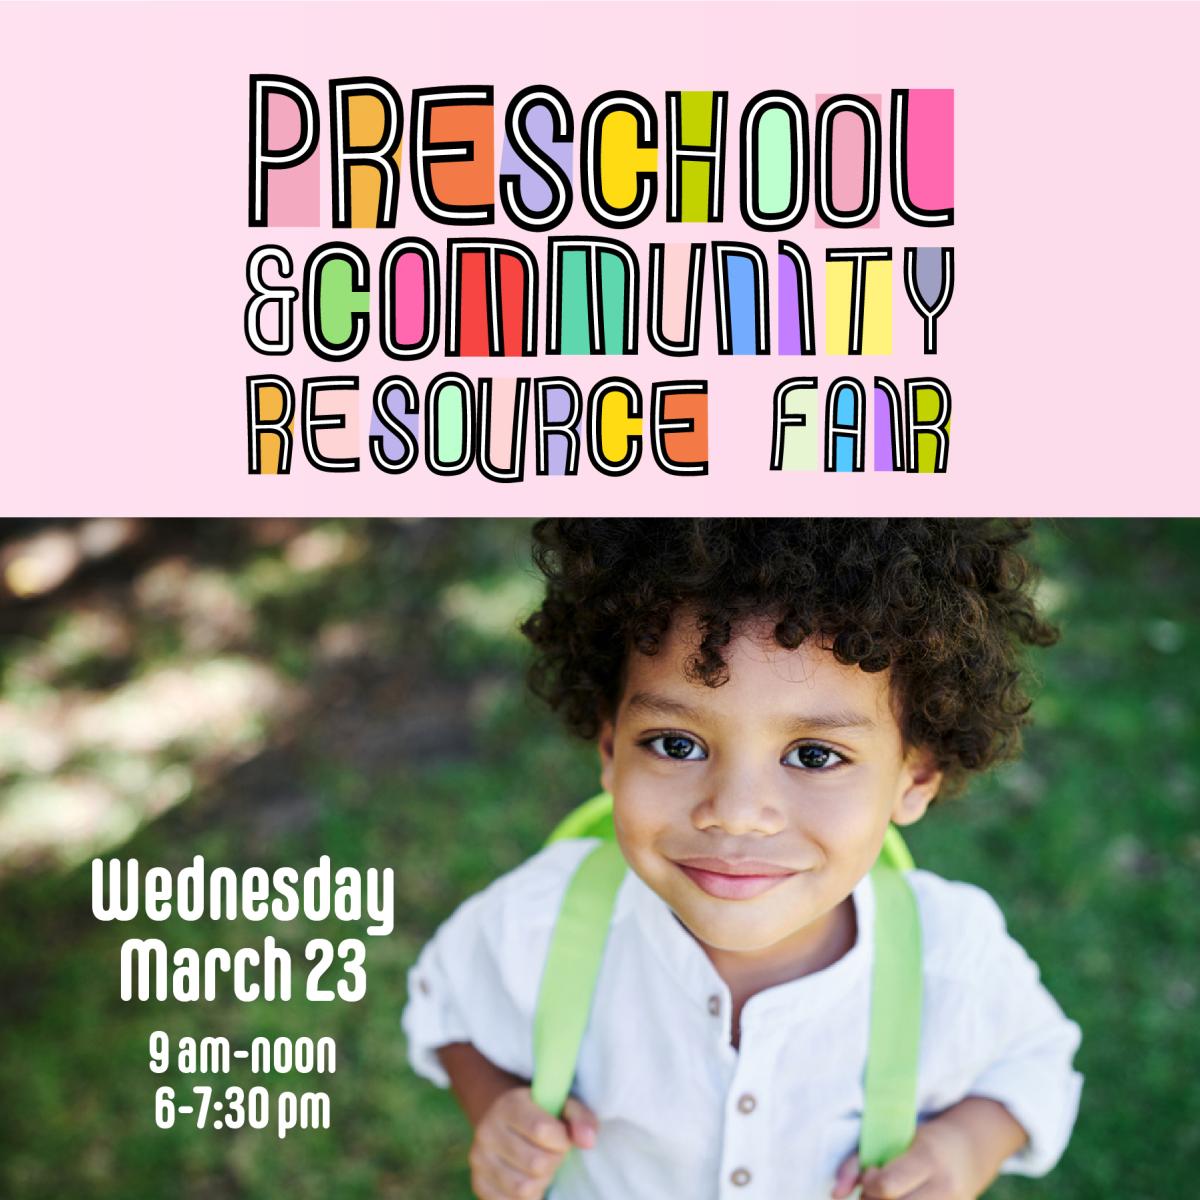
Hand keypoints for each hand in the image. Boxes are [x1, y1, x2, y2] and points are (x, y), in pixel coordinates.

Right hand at [468, 1086, 597, 1199]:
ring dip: (542, 1182)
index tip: (563, 1138)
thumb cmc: (542, 1114)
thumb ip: (580, 1118)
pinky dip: (528, 1197)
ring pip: (523, 1189)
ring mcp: (479, 1159)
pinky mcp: (478, 1183)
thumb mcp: (562, 1105)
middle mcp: (488, 1130)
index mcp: (509, 1105)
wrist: (505, 1121)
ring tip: (542, 1168)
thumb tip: (588, 1141)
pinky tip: (529, 1180)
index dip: (561, 1140)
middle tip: (553, 1154)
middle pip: (535, 1164)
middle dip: (554, 1162)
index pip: (541, 1130)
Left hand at [831, 1098, 1027, 1199]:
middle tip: (873, 1192)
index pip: (887, 1187)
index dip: (869, 1185)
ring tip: (884, 1199)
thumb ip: (859, 1160)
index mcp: (927, 1158)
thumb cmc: (922, 1140)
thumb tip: (834, 1193)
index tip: (870, 1174)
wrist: (969, 1151)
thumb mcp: (894, 1139)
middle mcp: (945, 1188)